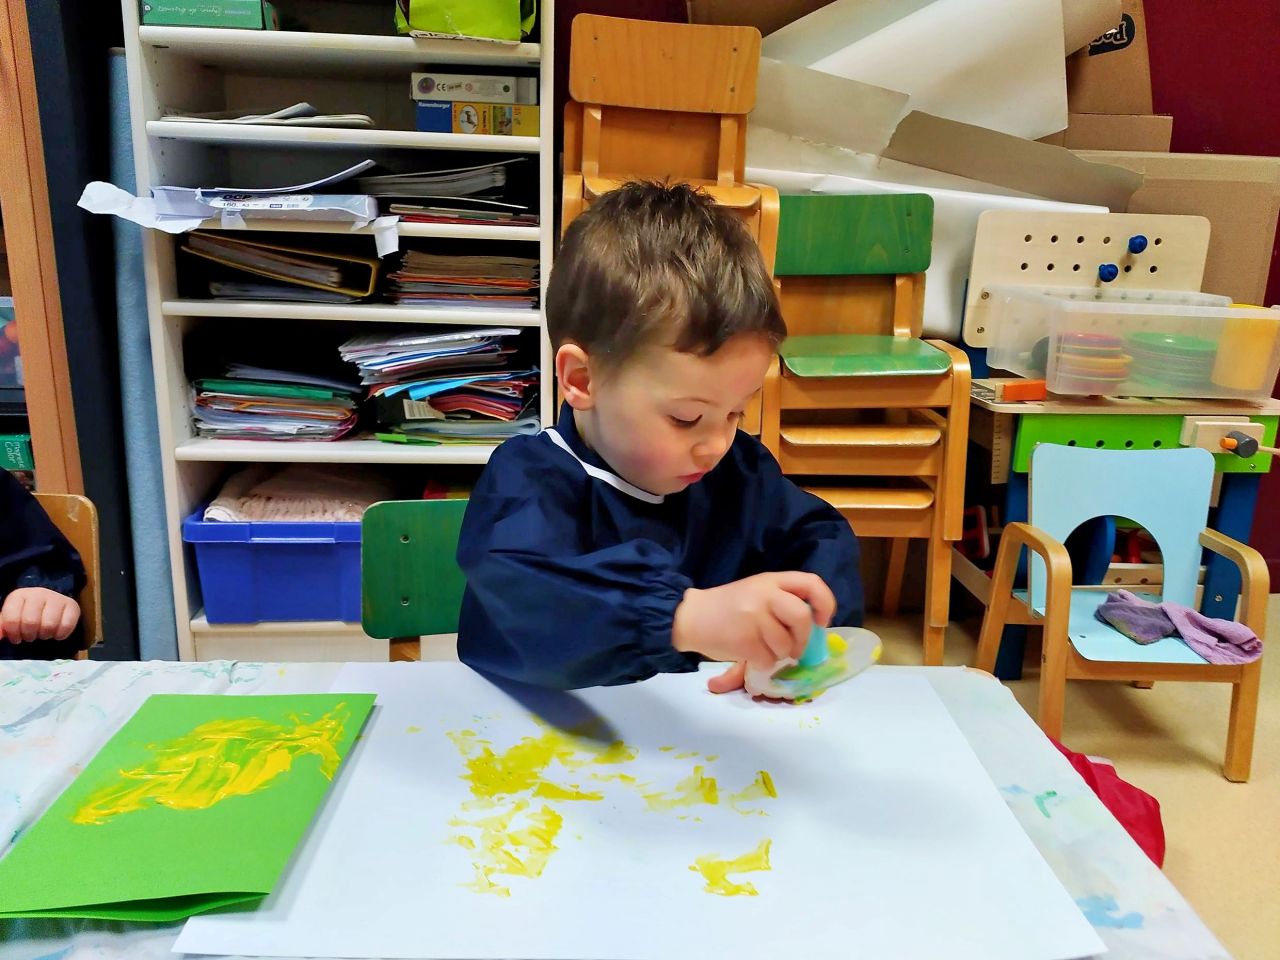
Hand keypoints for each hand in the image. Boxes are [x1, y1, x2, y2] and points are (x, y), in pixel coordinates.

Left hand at [0, 588, 80, 642]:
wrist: (48, 604)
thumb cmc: (26, 614)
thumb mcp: (11, 618)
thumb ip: (2, 626)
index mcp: (19, 595)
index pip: (12, 620)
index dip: (13, 634)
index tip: (16, 637)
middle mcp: (38, 593)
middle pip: (31, 623)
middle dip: (29, 635)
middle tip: (31, 636)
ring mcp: (57, 598)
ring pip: (49, 625)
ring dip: (45, 635)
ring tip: (43, 633)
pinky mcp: (72, 605)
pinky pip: (66, 626)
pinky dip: (60, 635)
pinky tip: (56, 633)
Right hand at [672, 571, 835, 688]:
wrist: (692, 616)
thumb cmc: (730, 607)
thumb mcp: (758, 592)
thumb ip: (784, 602)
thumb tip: (815, 630)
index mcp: (771, 580)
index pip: (812, 583)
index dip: (825, 604)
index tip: (821, 622)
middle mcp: (765, 594)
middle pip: (802, 617)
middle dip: (803, 639)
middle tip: (795, 648)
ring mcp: (753, 616)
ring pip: (786, 645)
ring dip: (779, 654)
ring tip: (764, 649)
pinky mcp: (744, 640)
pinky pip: (768, 660)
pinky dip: (763, 664)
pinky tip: (750, 656)